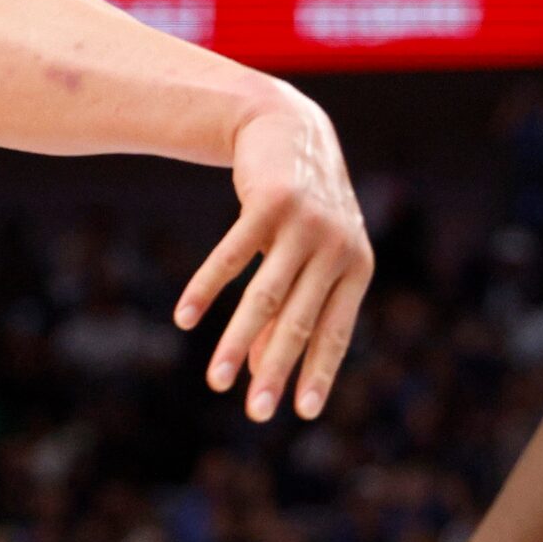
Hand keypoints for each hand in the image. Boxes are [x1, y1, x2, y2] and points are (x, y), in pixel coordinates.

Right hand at [175, 86, 373, 421]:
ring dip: (236, 341)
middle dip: (276, 372)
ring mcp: (304, 224)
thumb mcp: (306, 257)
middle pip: (300, 322)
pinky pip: (232, 255)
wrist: (288, 126)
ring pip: (264, 296)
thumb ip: (291, 311)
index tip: (301, 413)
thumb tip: (263, 371)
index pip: (336, 331)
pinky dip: (207, 288)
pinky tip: (185, 318)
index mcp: (357, 266)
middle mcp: (336, 247)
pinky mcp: (269, 203)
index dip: (318, 372)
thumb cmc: (300, 208)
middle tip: (255, 414)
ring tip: (215, 381)